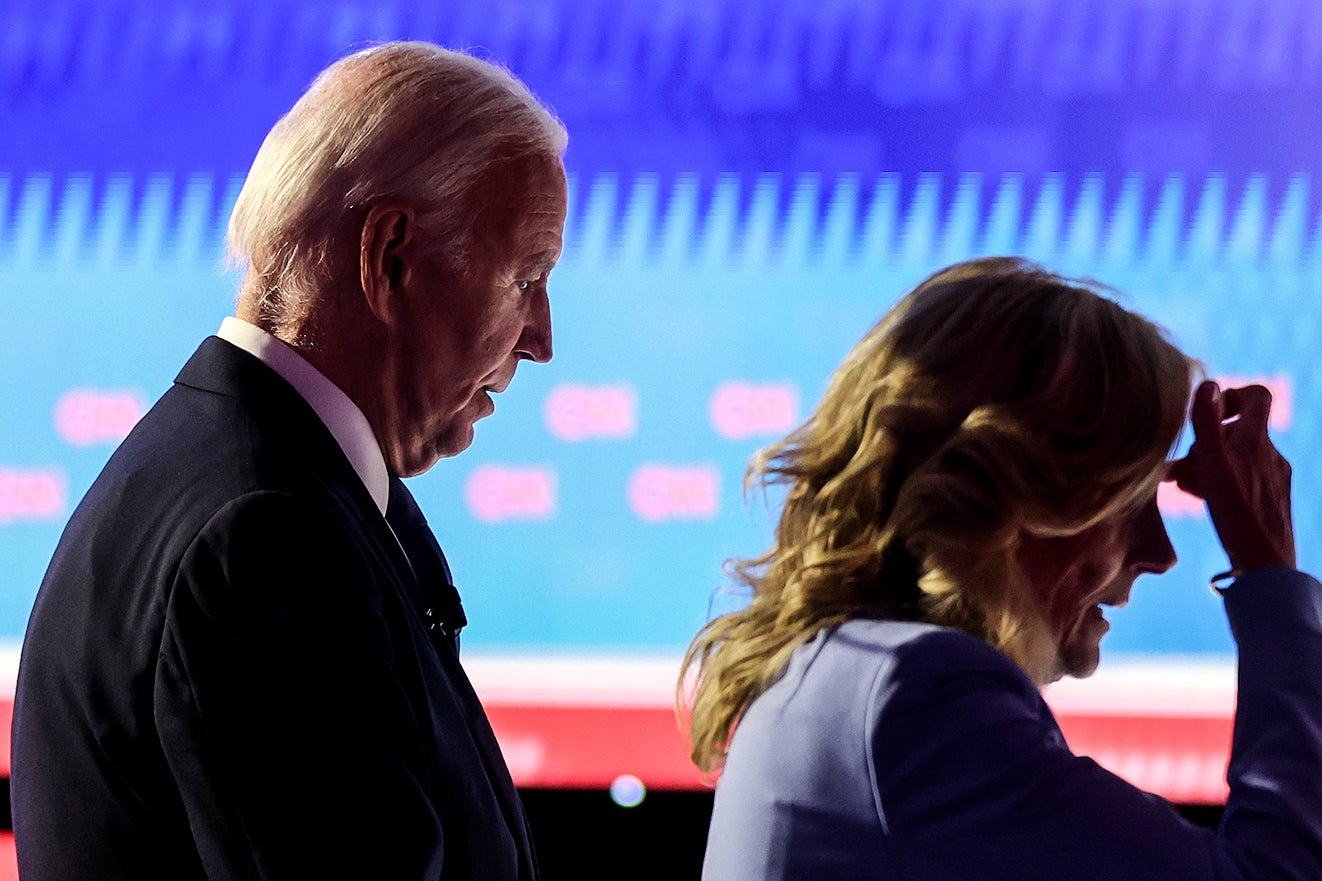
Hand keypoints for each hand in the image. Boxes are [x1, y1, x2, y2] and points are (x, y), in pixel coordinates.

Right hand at [1168, 380, 1295, 572]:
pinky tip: (1202, 499)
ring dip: (1208, 464)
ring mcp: (1274, 478)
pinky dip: (1221, 482)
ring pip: (1237, 457)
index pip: (1257, 395)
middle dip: (1207, 440)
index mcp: (1257, 440)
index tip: (1208, 415)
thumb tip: (1208, 384)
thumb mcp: (1212, 463)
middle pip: (1238, 430)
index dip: (1230, 396)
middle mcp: (1271, 455)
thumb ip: (1206, 423)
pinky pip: (1243, 480)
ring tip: (1183, 483)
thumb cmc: (1235, 513)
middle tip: (1182, 460)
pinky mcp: (1271, 500)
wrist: (1266, 564)